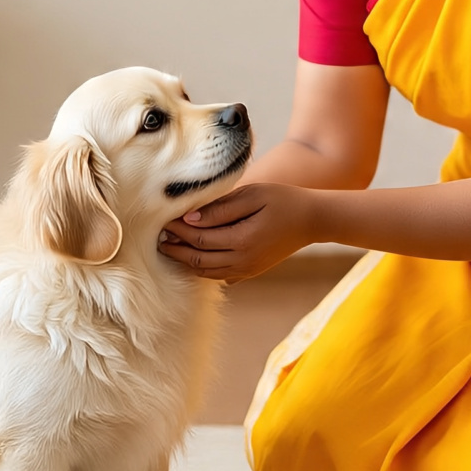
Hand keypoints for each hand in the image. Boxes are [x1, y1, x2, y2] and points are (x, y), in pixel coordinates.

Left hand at [158, 184, 318, 281]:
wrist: (313, 220)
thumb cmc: (283, 200)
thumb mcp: (253, 195)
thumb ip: (221, 208)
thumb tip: (189, 218)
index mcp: (242, 240)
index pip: (199, 238)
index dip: (178, 230)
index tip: (162, 218)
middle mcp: (243, 261)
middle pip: (197, 260)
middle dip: (176, 248)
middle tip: (157, 236)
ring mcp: (247, 270)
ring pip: (206, 272)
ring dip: (185, 261)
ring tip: (170, 246)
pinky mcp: (251, 271)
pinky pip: (219, 275)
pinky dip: (202, 268)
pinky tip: (192, 256)